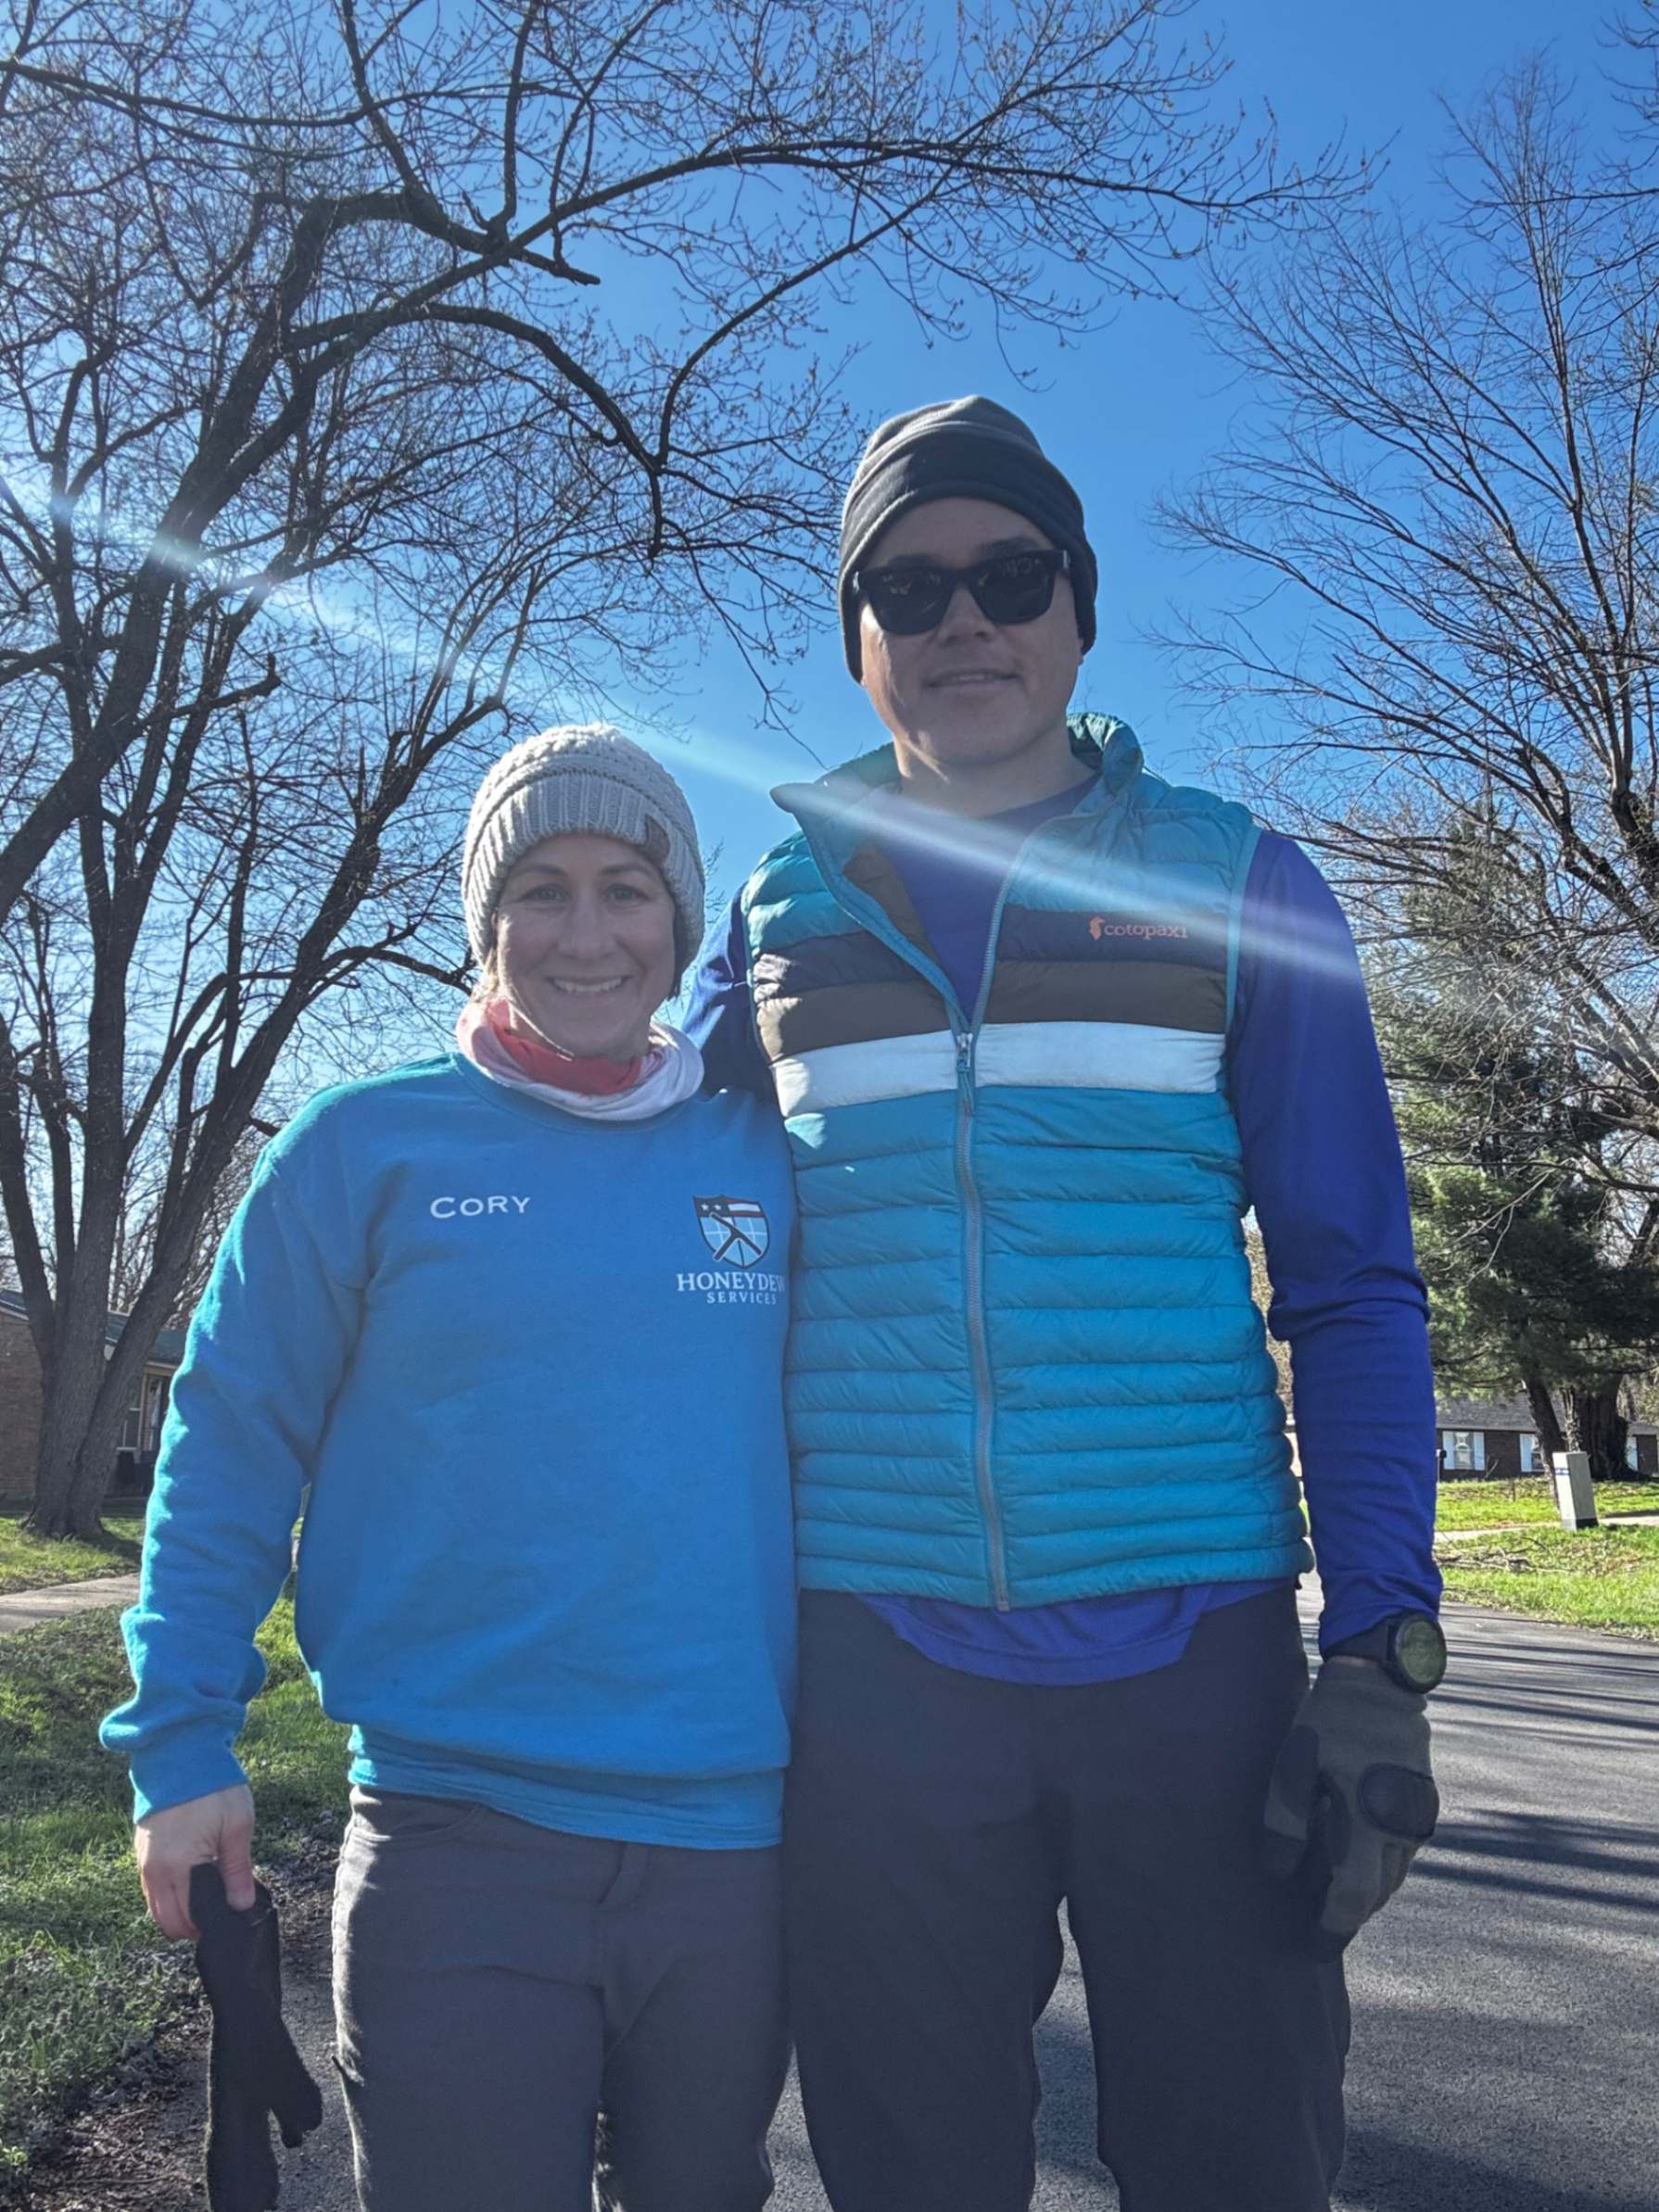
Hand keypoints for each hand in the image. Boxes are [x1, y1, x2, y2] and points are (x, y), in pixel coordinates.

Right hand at [136, 1783, 256, 1939]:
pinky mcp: (140, 1847)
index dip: (205, 1927)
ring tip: (206, 1899)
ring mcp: (142, 1859)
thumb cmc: (212, 1787)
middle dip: (189, 1925)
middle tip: (217, 1914)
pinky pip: (150, 1885)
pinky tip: (189, 1882)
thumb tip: (241, 1907)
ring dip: (175, 1910)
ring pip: (155, 1904)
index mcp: (177, 1867)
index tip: (226, 1922)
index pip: (185, 1918)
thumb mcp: (236, 1827)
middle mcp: (153, 1869)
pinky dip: (166, 1893)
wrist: (180, 1752)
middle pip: (166, 1918)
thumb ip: (237, 1871)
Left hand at [1261, 1658, 1438, 1953]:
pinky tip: (1351, 1856)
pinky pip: (1399, 1850)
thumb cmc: (1331, 1721)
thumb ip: (1284, 1821)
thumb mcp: (1295, 1765)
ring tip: (1329, 1896)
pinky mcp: (1420, 1802)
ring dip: (1364, 1889)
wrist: (1381, 1679)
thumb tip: (1278, 1872)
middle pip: (1376, 1892)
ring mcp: (1416, 1816)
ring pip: (1391, 1873)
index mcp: (1372, 1823)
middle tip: (1314, 1925)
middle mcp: (1402, 1828)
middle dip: (1346, 1913)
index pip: (1356, 1898)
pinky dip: (1376, 1864)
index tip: (1313, 1947)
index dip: (1333, 1927)